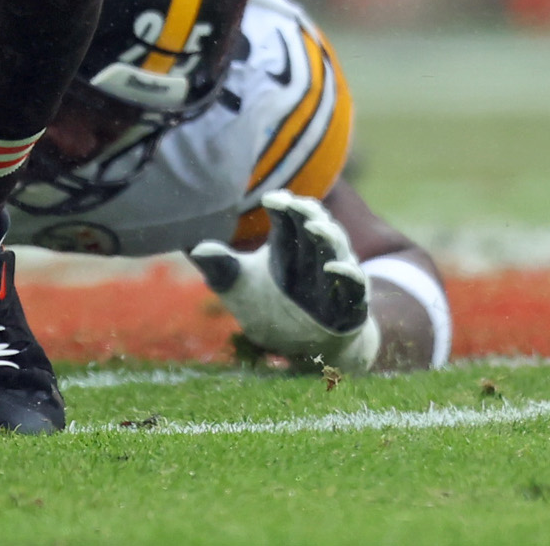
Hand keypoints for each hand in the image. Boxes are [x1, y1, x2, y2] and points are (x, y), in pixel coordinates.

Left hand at [192, 193, 376, 371]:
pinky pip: (355, 285)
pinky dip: (346, 274)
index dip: (283, 206)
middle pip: (314, 225)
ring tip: (314, 226)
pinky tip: (333, 268)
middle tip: (296, 204)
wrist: (306, 350)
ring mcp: (334, 277)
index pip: (288, 217)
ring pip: (337, 248)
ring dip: (328, 236)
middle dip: (307, 213)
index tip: (272, 199)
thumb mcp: (240, 287)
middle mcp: (313, 255)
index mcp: (288, 245)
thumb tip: (193, 246)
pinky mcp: (351, 302)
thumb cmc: (272, 308)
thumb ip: (221, 267)